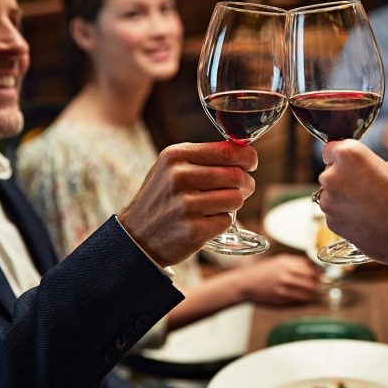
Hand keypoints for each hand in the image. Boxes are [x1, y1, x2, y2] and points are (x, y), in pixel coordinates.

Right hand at [120, 142, 256, 267]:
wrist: (137, 237)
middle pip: (237, 176)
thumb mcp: (172, 167)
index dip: (248, 158)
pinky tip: (205, 222)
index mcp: (176, 156)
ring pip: (236, 199)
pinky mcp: (193, 230)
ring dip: (234, 204)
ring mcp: (186, 205)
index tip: (250, 164)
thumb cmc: (163, 197)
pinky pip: (227, 221)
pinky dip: (222, 222)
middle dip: (246, 184)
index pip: (229, 151)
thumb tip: (245, 152)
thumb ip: (205, 156)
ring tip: (218, 206)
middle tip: (241, 189)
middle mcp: (179, 177)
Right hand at [239, 254, 320, 304]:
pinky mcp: (281, 300)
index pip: (312, 270)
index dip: (320, 276)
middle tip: (321, 288)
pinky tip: (304, 300)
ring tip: (314, 295)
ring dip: (313, 295)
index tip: (324, 278)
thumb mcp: (280, 261)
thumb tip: (316, 270)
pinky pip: (299, 302)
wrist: (245, 283)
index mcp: (287, 263)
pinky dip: (304, 301)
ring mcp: (284, 289)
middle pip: (312, 283)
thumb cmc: (263, 271)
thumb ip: (298, 263)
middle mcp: (286, 275)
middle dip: (318, 286)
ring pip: (308, 294)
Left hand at [319, 140, 387, 266]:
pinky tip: (366, 219)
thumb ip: (371, 165)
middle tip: (368, 188)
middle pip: (330, 172)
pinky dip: (345, 215)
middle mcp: (332, 176)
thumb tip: (364, 171)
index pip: (331, 149)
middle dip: (344, 178)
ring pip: (331, 194)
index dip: (343, 157)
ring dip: (344, 197)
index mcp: (348, 155)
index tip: (352, 165)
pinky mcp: (331, 222)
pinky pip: (334, 213)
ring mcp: (329, 201)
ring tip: (370, 206)